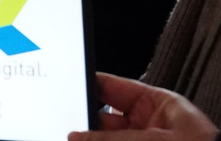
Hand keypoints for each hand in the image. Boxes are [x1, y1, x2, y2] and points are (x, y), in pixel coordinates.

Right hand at [67, 73, 218, 140]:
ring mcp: (143, 140)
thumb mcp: (153, 139)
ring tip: (72, 136)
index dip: (87, 85)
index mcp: (156, 103)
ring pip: (105, 135)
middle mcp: (148, 123)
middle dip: (84, 120)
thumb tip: (77, 136)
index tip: (64, 86)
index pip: (112, 88)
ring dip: (88, 135)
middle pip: (104, 117)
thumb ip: (111, 137)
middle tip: (64, 122)